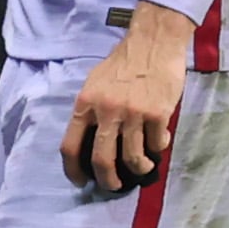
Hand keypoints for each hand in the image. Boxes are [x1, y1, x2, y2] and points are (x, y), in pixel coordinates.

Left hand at [64, 8, 193, 192]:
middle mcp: (107, 110)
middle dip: (108, 181)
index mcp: (86, 103)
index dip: (73, 170)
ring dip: (139, 169)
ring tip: (143, 168)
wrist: (154, 42)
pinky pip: (156, 144)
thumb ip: (91, 110)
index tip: (81, 181)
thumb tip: (89, 140)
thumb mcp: (96, 83)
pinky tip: (158, 143)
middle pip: (102, 159)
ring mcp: (133, 113)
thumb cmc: (124, 62)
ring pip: (133, 158)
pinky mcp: (157, 114)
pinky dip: (157, 148)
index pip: (70, 145)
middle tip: (113, 186)